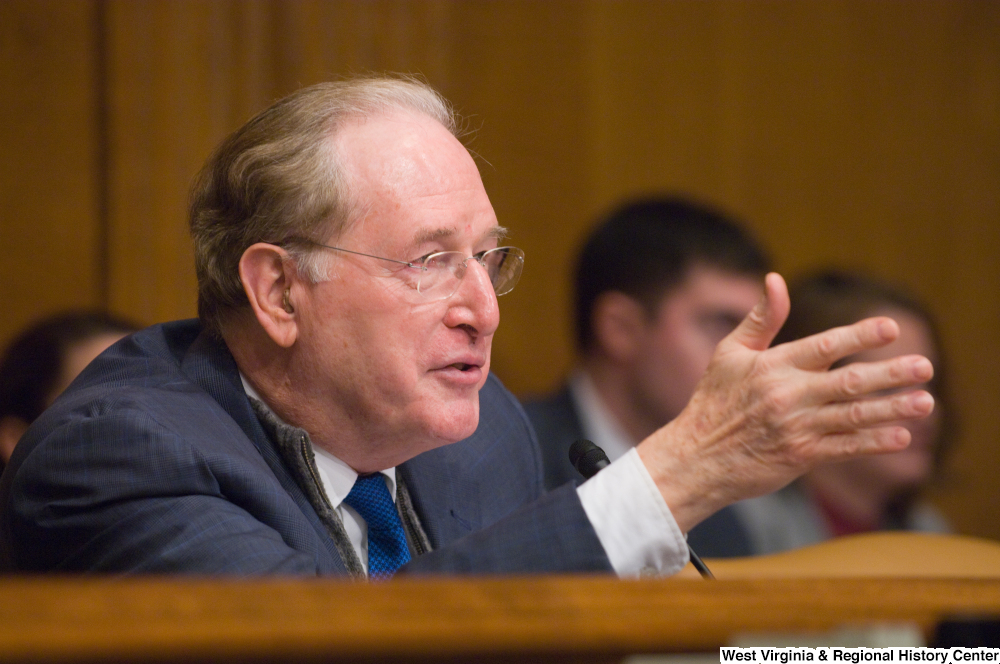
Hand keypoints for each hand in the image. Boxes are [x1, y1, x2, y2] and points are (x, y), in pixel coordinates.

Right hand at [636, 273, 934, 532]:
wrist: (697, 457)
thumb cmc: (714, 400)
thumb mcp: (730, 353)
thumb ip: (760, 318)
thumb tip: (775, 278)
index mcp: (774, 365)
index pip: (823, 345)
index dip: (859, 336)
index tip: (891, 327)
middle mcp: (788, 395)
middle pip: (848, 382)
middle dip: (890, 374)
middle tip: (925, 366)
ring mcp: (796, 427)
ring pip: (853, 416)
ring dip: (892, 409)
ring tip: (925, 401)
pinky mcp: (800, 456)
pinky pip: (844, 448)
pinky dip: (873, 443)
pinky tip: (901, 437)